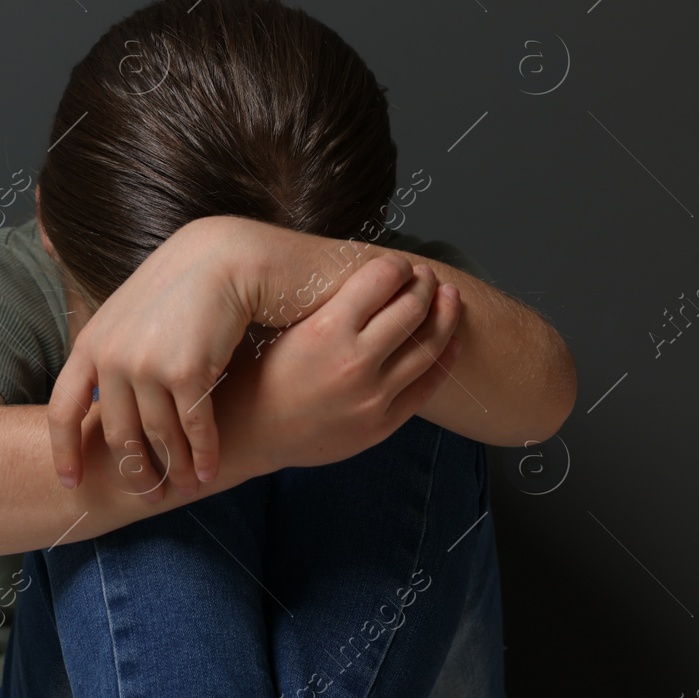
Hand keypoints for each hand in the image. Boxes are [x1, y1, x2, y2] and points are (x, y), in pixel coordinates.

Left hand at [47, 218, 259, 490]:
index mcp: (90, 344)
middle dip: (134, 471)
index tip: (71, 483)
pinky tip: (209, 472)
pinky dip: (203, 455)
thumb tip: (99, 400)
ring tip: (185, 489)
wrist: (223, 257)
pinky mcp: (186, 372)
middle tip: (149, 497)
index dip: (64, 451)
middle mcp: (111, 359)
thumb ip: (111, 353)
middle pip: (117, 434)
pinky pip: (194, 429)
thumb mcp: (128, 315)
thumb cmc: (179, 287)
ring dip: (174, 469)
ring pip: (159, 437)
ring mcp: (146, 367)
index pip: (61, 410)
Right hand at [213, 254, 463, 475]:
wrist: (247, 434)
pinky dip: (444, 360)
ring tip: (449, 300)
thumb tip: (364, 274)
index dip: (396, 265)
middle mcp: (353, 361)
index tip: (399, 264)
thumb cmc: (256, 375)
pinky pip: (426, 387)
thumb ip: (325, 304)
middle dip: (425, 286)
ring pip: (428, 346)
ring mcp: (371, 397)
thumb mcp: (281, 328)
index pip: (381, 280)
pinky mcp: (380, 424)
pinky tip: (451, 343)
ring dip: (444, 316)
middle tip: (427, 277)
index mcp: (325, 329)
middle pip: (411, 309)